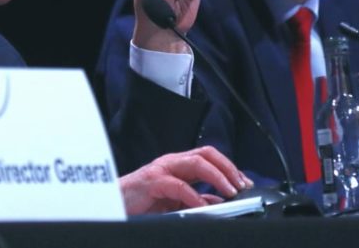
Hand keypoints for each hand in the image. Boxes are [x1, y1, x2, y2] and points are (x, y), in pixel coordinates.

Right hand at [118, 146, 252, 214]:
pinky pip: (179, 185)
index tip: (244, 183)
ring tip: (230, 191)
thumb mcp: (176, 201)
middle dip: (228, 168)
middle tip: (241, 185)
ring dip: (218, 176)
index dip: (229, 167)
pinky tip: (203, 205)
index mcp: (178, 165)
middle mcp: (172, 162)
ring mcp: (162, 169)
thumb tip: (220, 202)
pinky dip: (194, 195)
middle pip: (206, 154)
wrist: (115, 205)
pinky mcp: (153, 181)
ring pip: (197, 163)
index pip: (209, 156)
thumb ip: (196, 199)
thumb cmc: (142, 202)